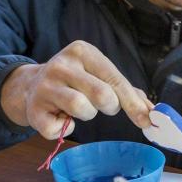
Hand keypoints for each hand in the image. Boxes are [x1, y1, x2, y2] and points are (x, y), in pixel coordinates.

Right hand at [0, 40, 152, 139]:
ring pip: (81, 108)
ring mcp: (45, 85)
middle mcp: (62, 64)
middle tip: (103, 105)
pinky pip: (58, 129)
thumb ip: (125, 90)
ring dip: (87, 115)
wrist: (30, 85)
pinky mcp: (33, 109)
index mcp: (83, 51)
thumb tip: (150, 110)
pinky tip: (60, 117)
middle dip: (110, 106)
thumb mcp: (98, 75)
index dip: (133, 102)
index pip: (114, 78)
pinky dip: (64, 129)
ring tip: (79, 108)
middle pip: (102, 94)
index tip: (146, 120)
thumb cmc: (76, 80)